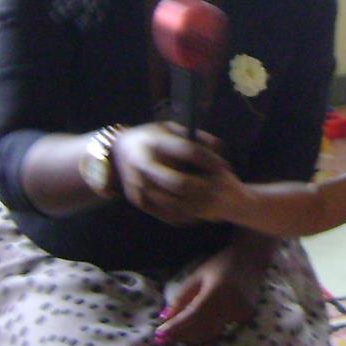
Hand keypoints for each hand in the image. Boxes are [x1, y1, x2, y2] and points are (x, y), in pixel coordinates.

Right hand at [111, 122, 233, 223]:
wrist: (119, 149)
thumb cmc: (155, 138)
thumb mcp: (173, 129)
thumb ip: (197, 138)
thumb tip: (221, 153)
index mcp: (156, 142)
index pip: (189, 152)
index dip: (210, 161)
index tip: (225, 167)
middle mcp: (144, 164)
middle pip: (180, 183)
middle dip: (204, 189)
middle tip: (221, 191)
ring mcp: (138, 184)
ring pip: (173, 203)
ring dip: (197, 207)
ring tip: (214, 204)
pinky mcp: (137, 199)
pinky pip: (165, 214)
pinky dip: (185, 216)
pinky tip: (199, 213)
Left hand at [157, 239, 268, 345]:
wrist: (251, 259)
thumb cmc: (221, 265)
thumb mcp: (197, 277)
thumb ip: (182, 298)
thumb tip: (166, 319)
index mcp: (218, 290)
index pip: (193, 314)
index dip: (176, 327)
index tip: (160, 335)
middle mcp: (232, 304)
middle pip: (202, 328)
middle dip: (181, 335)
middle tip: (163, 338)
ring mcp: (241, 312)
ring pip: (211, 333)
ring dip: (191, 337)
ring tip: (175, 335)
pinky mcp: (246, 318)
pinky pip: (221, 330)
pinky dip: (205, 333)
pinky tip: (193, 333)